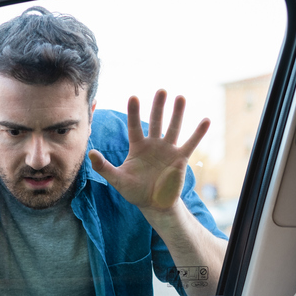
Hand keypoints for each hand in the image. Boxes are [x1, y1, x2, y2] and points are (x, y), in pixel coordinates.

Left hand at [88, 90, 209, 212]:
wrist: (153, 204)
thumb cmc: (135, 191)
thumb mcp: (117, 180)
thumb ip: (104, 167)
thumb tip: (89, 154)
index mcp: (138, 147)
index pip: (134, 126)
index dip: (133, 113)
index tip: (133, 96)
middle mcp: (153, 144)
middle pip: (156, 122)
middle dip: (158, 107)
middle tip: (161, 90)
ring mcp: (168, 150)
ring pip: (173, 128)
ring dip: (177, 114)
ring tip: (180, 98)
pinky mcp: (180, 159)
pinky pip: (190, 144)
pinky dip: (198, 133)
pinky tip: (206, 120)